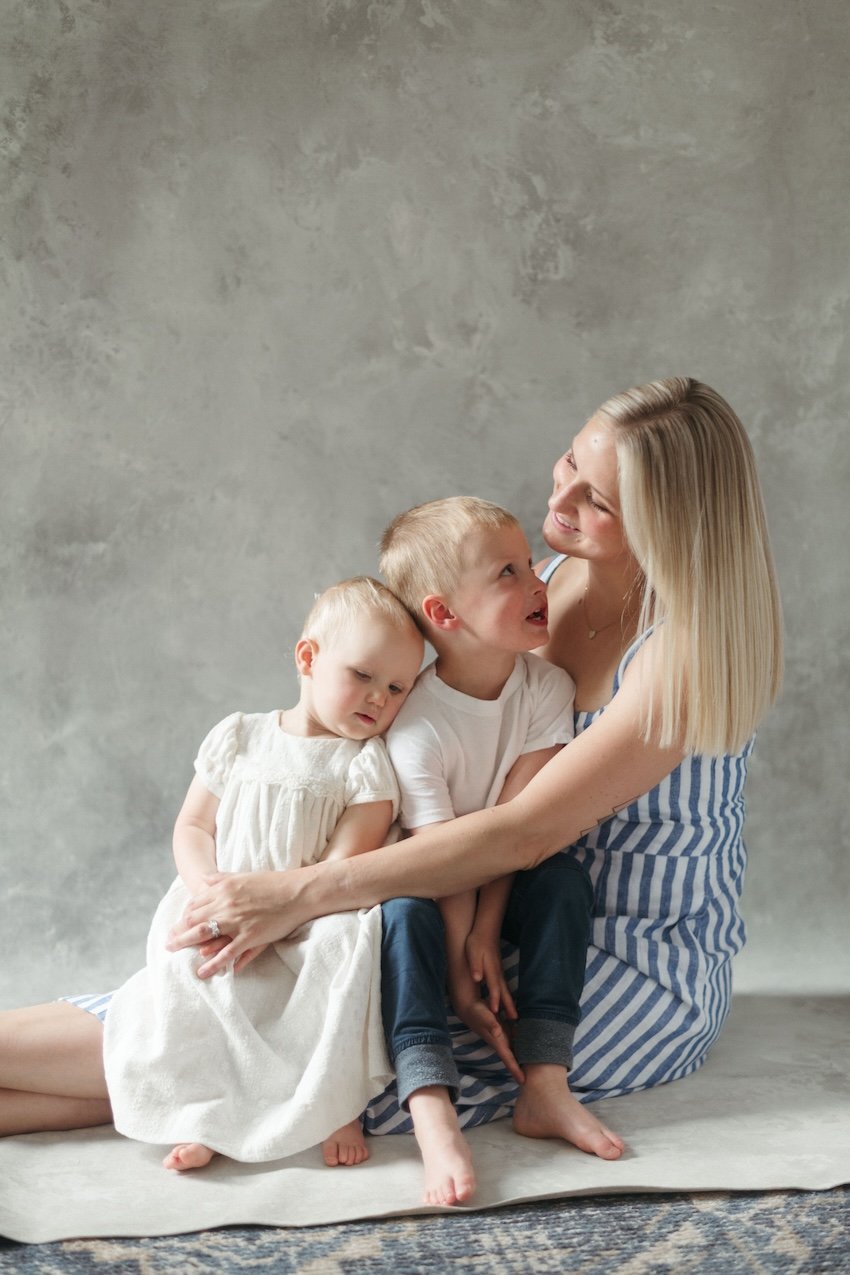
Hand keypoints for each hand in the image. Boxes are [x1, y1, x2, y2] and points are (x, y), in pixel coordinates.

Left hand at [166, 869, 308, 977]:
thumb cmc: (273, 883)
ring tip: (174, 953)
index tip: (179, 924)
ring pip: (204, 934)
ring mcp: (237, 921)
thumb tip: (203, 879)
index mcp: (224, 888)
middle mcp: (226, 904)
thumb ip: (221, 878)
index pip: (195, 903)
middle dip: (178, 931)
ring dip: (185, 944)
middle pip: (193, 919)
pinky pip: (226, 953)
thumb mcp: (243, 876)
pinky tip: (202, 972)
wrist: (298, 891)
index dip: (184, 915)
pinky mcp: (250, 936)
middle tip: (168, 942)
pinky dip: (212, 964)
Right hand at [447, 966, 523, 1085]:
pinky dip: (523, 1043)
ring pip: (515, 1049)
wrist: (470, 1007)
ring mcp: (503, 1036)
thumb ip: (491, 1025)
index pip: (508, 1059)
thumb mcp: (485, 1018)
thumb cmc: (477, 1013)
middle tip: (533, 1081)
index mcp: (498, 1042)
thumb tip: (497, 1032)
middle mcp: (501, 1042)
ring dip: (522, 1058)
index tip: (523, 1082)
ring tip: (534, 1067)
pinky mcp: (505, 1029)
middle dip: (521, 1069)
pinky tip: (531, 1045)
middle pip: (513, 1059)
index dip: (515, 1070)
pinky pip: (516, 1038)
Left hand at [466, 929, 516, 1018]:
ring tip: (514, 1016)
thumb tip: (477, 978)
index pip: (494, 988)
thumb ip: (475, 966)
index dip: (495, 1000)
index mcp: (491, 970)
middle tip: (514, 1020)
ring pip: (506, 989)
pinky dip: (507, 995)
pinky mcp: (498, 969)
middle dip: (508, 1006)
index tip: (496, 1013)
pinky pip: (504, 986)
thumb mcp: (472, 953)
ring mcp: (499, 971)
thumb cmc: (477, 942)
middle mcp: (498, 973)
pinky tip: (507, 1000)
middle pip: (504, 992)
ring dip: (510, 1002)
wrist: (486, 929)